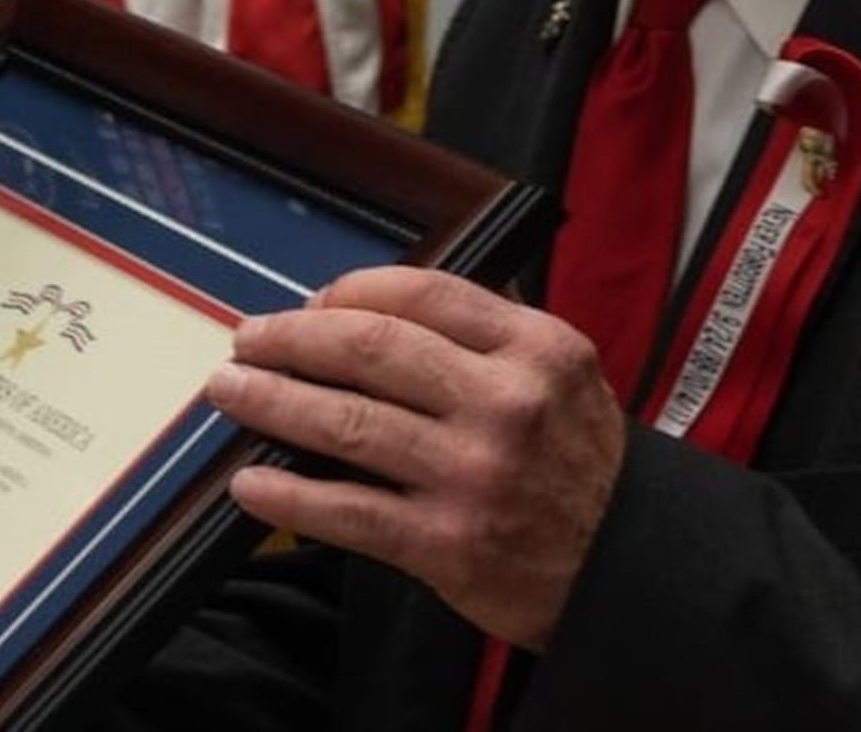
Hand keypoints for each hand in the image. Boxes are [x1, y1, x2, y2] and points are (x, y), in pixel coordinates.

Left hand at [199, 265, 621, 649]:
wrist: (632, 569)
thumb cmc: (583, 465)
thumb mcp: (564, 376)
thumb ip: (491, 330)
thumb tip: (388, 294)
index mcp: (535, 349)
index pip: (421, 294)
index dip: (348, 291)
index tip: (309, 302)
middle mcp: (506, 404)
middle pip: (369, 349)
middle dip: (290, 338)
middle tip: (246, 339)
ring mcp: (474, 475)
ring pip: (347, 423)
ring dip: (271, 401)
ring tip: (228, 391)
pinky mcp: (449, 543)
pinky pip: (349, 511)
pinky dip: (289, 495)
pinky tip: (249, 483)